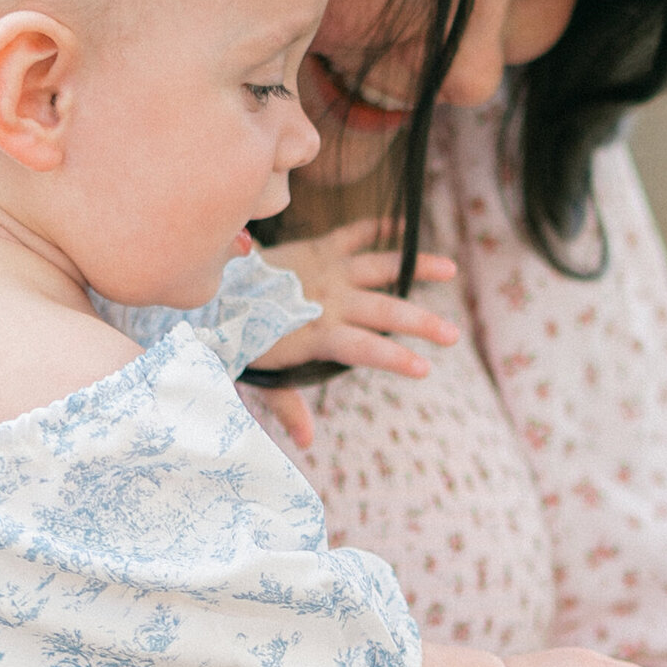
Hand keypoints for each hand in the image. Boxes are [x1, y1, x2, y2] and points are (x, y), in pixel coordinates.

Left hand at [250, 225, 460, 444]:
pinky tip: (404, 224)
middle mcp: (329, 298)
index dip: (393, 358)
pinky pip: (355, 233)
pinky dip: (379, 227)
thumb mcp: (258, 376)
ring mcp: (327, 269)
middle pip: (382, 310)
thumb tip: (306, 442)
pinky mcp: (320, 247)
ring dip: (415, 266)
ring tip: (450, 269)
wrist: (215, 287)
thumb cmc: (239, 337)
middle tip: (452, 335)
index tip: (424, 368)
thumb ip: (286, 405)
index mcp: (316, 333)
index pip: (362, 348)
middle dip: (420, 323)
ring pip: (379, 265)